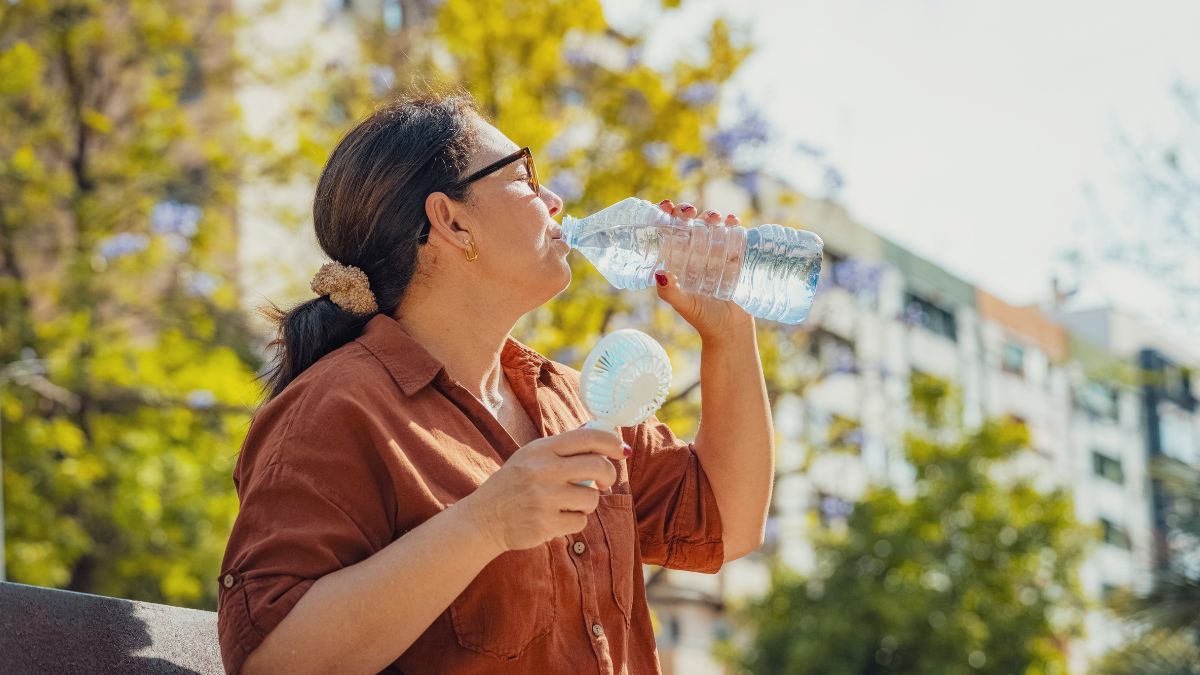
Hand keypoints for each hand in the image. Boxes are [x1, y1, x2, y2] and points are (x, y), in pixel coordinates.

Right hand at [459, 428, 629, 552]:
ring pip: (592, 498)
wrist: (485, 517)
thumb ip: (563, 447)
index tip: (623, 451)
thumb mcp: (532, 455)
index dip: (612, 442)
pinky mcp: (545, 523)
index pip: (588, 437)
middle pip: (598, 467)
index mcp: (542, 449)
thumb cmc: (515, 483)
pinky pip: (580, 521)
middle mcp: (543, 470)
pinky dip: (574, 521)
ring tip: (569, 503)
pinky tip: (557, 518)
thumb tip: (603, 433)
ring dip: (587, 503)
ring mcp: (544, 498)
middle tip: (603, 482)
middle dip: (609, 475)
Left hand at [654, 199, 754, 341]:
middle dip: (687, 211)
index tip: (666, 206)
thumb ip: (671, 292)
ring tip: (713, 219)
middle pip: (688, 223)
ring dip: (711, 215)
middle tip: (689, 212)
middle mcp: (694, 253)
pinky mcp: (734, 256)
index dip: (665, 216)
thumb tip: (660, 273)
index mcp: (677, 260)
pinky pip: (733, 234)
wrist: (731, 330)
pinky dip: (733, 224)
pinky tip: (733, 222)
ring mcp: (715, 253)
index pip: (668, 232)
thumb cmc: (703, 318)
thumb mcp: (684, 305)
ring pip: (710, 225)